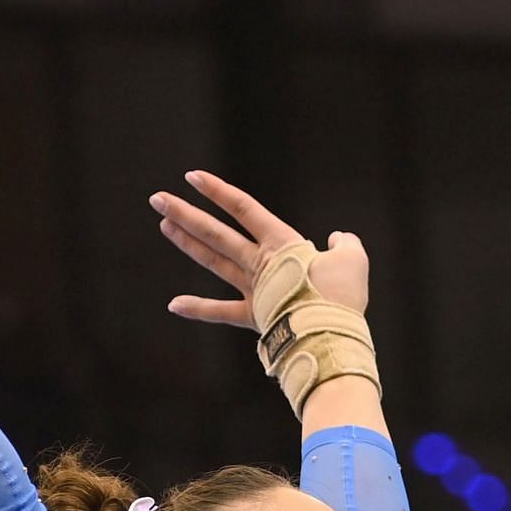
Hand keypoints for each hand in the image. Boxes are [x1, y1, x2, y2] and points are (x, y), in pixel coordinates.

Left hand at [150, 170, 369, 331]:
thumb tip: (338, 240)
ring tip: (164, 226)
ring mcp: (253, 289)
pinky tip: (173, 304)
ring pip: (214, 262)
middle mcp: (259, 262)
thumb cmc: (342, 293)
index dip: (217, 191)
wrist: (329, 333)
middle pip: (216, 233)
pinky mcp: (253, 317)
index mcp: (281, 243)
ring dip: (188, 243)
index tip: (192, 177)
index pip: (243, 209)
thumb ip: (344, 244)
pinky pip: (221, 312)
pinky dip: (198, 308)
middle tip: (157, 199)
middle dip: (185, 213)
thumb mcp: (353, 259)